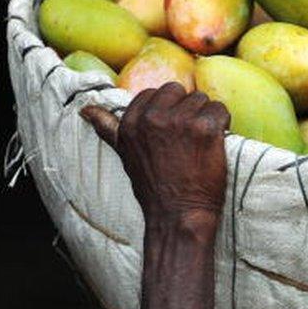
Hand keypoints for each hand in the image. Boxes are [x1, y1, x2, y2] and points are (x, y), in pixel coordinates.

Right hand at [80, 82, 229, 226]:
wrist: (178, 217)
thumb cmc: (153, 188)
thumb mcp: (124, 154)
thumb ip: (108, 128)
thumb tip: (85, 109)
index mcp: (132, 122)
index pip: (155, 93)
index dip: (168, 112)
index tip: (170, 135)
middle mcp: (153, 117)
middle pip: (178, 91)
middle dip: (186, 110)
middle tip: (187, 139)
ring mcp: (180, 121)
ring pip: (202, 100)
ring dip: (206, 118)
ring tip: (200, 145)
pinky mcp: (205, 128)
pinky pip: (220, 110)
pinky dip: (222, 126)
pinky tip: (213, 146)